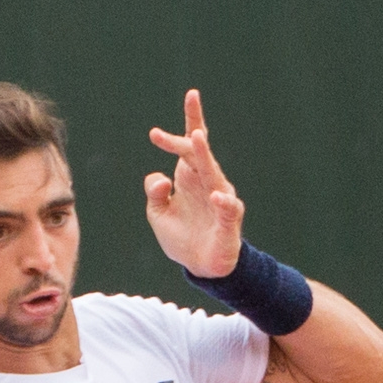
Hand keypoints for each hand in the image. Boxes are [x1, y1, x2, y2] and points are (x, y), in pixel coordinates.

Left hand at [143, 88, 243, 278]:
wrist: (201, 265)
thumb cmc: (182, 235)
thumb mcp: (158, 214)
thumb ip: (153, 194)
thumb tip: (158, 178)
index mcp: (189, 175)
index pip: (188, 144)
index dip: (186, 124)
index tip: (170, 116)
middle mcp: (207, 181)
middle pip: (198, 153)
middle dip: (187, 138)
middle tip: (168, 130)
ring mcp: (219, 199)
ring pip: (212, 172)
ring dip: (203, 155)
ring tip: (196, 137)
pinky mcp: (228, 220)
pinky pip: (228, 209)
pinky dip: (223, 203)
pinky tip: (216, 197)